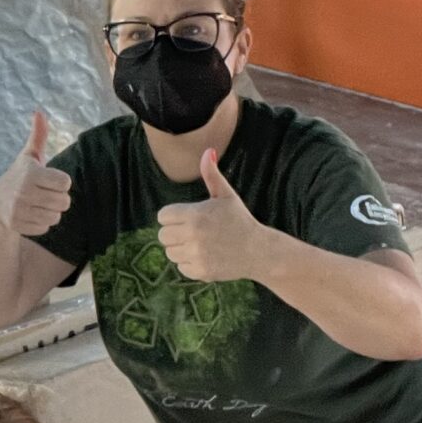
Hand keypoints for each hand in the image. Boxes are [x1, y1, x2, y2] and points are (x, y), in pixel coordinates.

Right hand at [0, 111, 73, 239]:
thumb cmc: (19, 177)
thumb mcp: (28, 156)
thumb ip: (38, 135)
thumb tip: (39, 112)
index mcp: (30, 173)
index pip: (65, 183)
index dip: (60, 182)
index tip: (49, 180)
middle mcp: (23, 191)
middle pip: (64, 202)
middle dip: (58, 199)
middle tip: (45, 194)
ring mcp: (19, 209)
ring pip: (56, 216)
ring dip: (51, 212)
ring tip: (38, 204)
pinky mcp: (17, 225)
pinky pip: (45, 228)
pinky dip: (41, 223)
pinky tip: (31, 215)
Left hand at [156, 147, 275, 282]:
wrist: (258, 250)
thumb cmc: (240, 220)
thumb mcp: (226, 195)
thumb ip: (212, 174)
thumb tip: (207, 151)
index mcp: (195, 214)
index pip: (163, 216)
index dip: (173, 216)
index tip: (187, 217)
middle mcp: (193, 235)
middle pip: (162, 235)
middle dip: (175, 232)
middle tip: (193, 231)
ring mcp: (196, 254)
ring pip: (170, 252)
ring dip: (181, 248)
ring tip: (200, 244)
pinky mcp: (200, 271)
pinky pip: (181, 266)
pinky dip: (190, 263)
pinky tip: (205, 256)